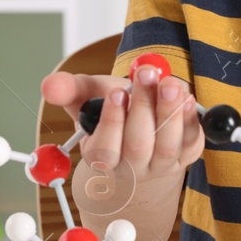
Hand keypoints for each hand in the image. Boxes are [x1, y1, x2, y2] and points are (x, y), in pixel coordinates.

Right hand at [39, 66, 204, 179]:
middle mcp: (132, 166)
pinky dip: (191, 120)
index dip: (111, 121)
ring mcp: (161, 164)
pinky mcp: (187, 154)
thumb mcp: (88, 97)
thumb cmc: (112, 110)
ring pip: (166, 146)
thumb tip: (48, 85)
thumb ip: (69, 90)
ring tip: (170, 83)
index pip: (104, 148)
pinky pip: (191, 142)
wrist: (143, 128)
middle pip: (138, 145)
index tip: (117, 92)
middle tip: (147, 74)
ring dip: (170, 113)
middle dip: (143, 107)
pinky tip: (187, 98)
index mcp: (102, 155)